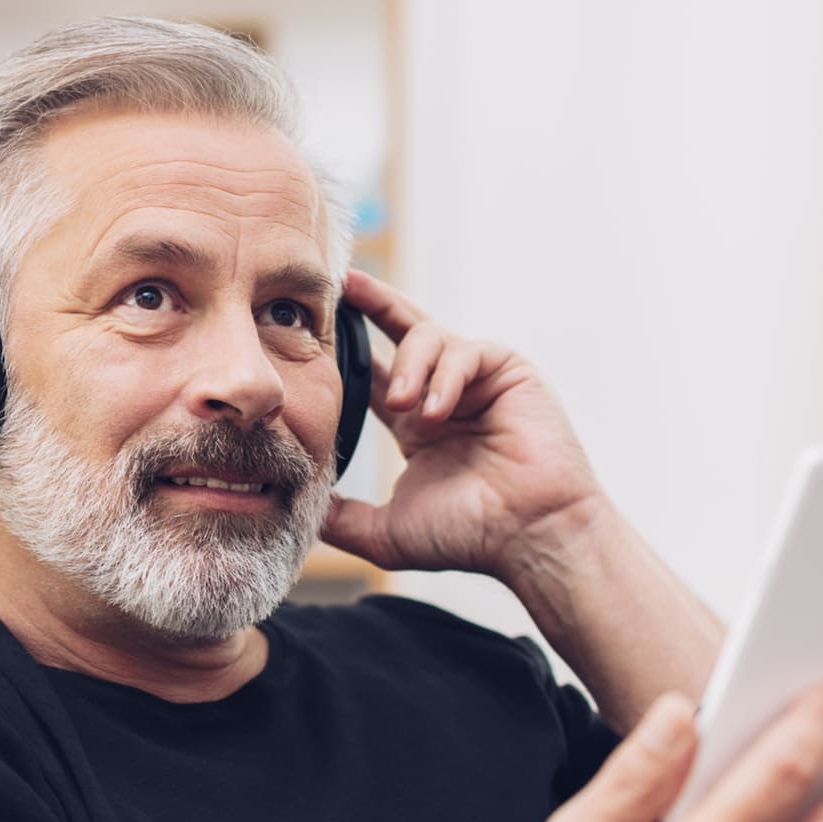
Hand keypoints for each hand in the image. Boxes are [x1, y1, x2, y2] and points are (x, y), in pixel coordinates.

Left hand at [320, 269, 602, 579]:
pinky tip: (437, 411)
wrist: (528, 535)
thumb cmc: (469, 535)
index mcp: (415, 424)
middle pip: (402, 330)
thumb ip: (341, 518)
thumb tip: (294, 510)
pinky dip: (445, 376)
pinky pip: (465, 351)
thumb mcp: (385, 531)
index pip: (374, 371)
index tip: (313, 327)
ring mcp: (477, 380)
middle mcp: (444, 394)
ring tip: (403, 405)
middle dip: (372, 304)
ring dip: (410, 367)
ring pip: (427, 338)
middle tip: (341, 286)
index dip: (347, 347)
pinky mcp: (508, 371)